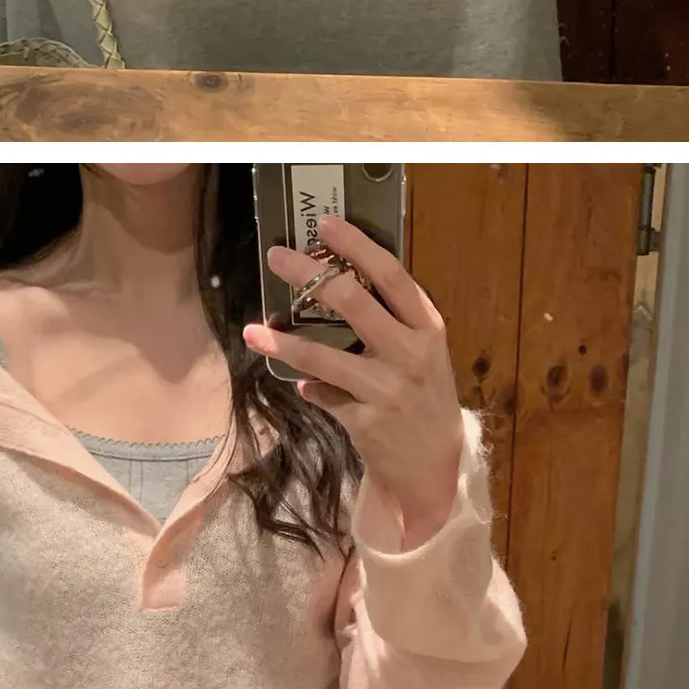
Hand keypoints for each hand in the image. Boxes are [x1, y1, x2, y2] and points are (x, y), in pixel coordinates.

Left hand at [244, 207, 462, 533]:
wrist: (434, 464)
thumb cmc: (423, 397)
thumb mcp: (422, 354)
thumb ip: (390, 322)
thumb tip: (330, 288)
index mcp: (427, 329)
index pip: (392, 276)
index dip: (358, 246)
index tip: (326, 224)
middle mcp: (411, 354)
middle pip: (353, 303)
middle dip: (309, 275)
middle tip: (276, 256)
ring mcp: (388, 389)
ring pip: (324, 357)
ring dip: (284, 343)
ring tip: (254, 330)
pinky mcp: (367, 421)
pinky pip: (323, 395)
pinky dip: (307, 387)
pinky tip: (299, 385)